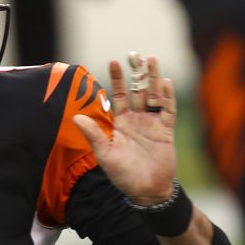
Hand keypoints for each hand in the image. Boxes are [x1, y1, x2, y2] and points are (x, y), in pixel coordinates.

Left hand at [73, 55, 177, 204]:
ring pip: (153, 95)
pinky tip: (164, 82)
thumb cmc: (122, 174)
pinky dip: (167, 96)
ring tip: (152, 59)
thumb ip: (93, 134)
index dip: (116, 79)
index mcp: (120, 123)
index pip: (117, 95)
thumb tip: (76, 117)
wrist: (146, 190)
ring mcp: (152, 123)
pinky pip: (168, 110)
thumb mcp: (104, 154)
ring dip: (152, 78)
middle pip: (137, 90)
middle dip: (136, 73)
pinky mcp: (166, 130)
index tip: (113, 61)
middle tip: (135, 54)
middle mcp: (136, 119)